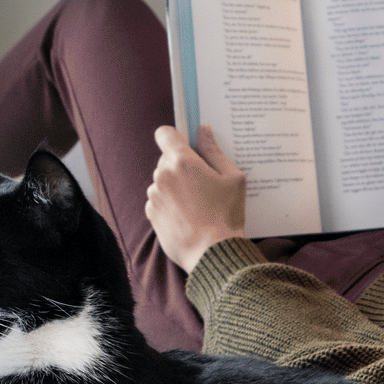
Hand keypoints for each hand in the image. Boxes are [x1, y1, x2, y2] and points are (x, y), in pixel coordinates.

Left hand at [146, 124, 246, 273]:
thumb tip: (204, 130)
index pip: (165, 133)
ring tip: (197, 204)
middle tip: (204, 182)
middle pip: (167, 159)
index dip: (175, 136)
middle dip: (182, 165)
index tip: (187, 145)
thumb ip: (214, 151)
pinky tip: (188, 216)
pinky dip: (170, 204)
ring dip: (176, 186)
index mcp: (182, 161)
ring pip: (163, 181)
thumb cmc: (226, 214)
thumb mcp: (232, 178)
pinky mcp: (151, 214)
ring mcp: (154, 195)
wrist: (212, 253)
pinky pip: (159, 200)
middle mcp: (162, 175)